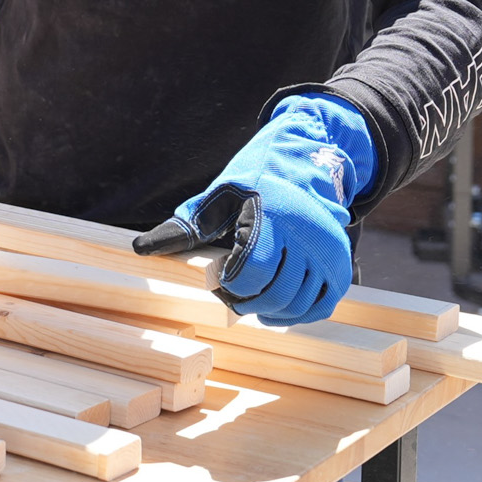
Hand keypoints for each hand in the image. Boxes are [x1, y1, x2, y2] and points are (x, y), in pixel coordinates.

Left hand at [132, 95, 374, 325]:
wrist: (305, 167)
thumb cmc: (254, 183)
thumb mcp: (218, 197)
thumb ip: (185, 226)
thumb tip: (142, 247)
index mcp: (271, 216)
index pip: (251, 271)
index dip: (231, 284)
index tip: (221, 279)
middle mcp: (305, 235)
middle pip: (274, 293)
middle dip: (247, 302)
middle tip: (234, 296)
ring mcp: (327, 252)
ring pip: (297, 304)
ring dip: (270, 312)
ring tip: (253, 302)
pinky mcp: (340, 265)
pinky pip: (319, 306)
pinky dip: (297, 314)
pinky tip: (278, 307)